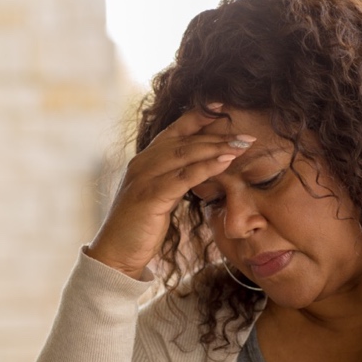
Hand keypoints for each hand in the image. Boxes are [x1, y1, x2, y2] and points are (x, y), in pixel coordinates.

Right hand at [86, 104, 254, 279]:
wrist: (115, 254)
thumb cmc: (139, 227)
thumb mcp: (159, 197)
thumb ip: (174, 180)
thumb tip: (201, 171)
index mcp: (145, 160)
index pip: (176, 130)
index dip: (200, 116)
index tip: (225, 107)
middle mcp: (143, 163)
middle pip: (186, 140)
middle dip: (219, 135)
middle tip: (247, 135)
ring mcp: (144, 177)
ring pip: (186, 154)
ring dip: (218, 147)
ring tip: (243, 145)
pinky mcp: (149, 195)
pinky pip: (183, 177)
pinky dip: (206, 167)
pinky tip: (226, 162)